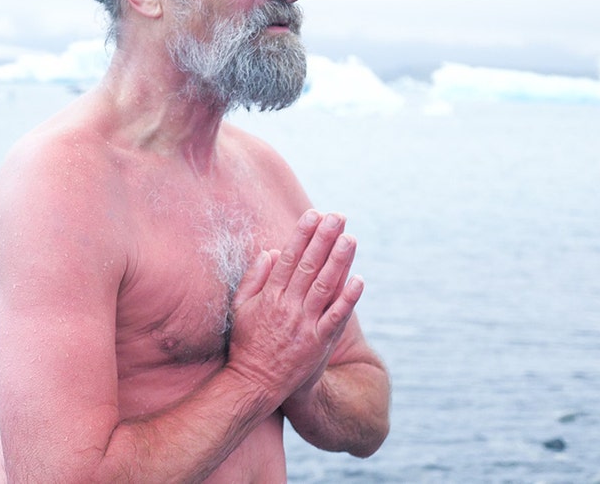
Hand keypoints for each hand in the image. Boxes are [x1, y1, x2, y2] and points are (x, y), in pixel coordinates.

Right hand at [226, 210, 363, 401]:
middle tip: (338, 216)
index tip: (314, 214)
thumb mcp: (239, 308)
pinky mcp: (319, 342)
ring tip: (350, 238)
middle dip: (324, 239)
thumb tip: (271, 251)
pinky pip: (336, 317)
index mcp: (269, 296)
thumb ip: (253, 278)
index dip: (302, 235)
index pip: (289, 258)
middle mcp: (288, 306)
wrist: (255, 384)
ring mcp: (305, 324)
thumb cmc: (246, 344)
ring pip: (325, 286)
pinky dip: (348, 299)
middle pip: (310, 266)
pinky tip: (359, 280)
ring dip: (339, 261)